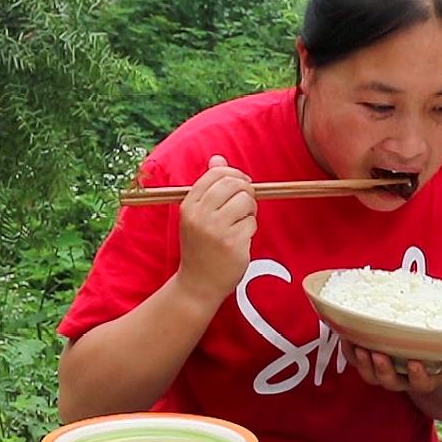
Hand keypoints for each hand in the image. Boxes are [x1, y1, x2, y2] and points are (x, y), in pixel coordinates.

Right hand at [174, 155, 256, 302]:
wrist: (198, 283)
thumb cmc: (200, 246)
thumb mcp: (197, 215)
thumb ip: (208, 186)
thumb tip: (218, 158)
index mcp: (189, 205)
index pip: (216, 174)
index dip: (234, 175)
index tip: (242, 184)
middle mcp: (200, 215)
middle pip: (234, 184)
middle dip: (246, 191)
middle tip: (246, 205)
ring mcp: (216, 229)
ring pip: (246, 201)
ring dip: (250, 211)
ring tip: (241, 223)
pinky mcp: (233, 243)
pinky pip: (252, 223)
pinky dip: (250, 229)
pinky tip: (240, 240)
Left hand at [340, 341, 441, 395]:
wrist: (428, 356)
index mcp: (427, 379)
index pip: (422, 384)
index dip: (417, 376)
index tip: (415, 362)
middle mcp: (403, 379)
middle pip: (390, 382)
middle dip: (383, 370)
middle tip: (379, 354)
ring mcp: (385, 371)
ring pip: (371, 374)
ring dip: (364, 362)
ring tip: (360, 347)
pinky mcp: (370, 361)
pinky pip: (357, 360)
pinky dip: (350, 350)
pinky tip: (347, 335)